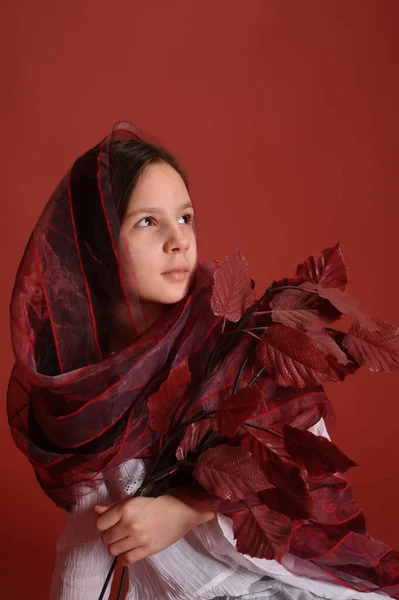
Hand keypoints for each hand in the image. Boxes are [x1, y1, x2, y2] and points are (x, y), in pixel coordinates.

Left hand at [93, 494, 214, 565]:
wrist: (181, 510)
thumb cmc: (158, 502)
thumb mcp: (135, 500)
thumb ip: (114, 507)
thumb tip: (96, 510)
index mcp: (126, 508)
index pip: (100, 523)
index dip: (105, 523)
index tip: (112, 522)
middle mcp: (130, 523)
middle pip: (105, 538)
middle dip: (111, 535)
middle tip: (121, 531)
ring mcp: (138, 538)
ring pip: (113, 550)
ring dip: (117, 546)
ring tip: (126, 540)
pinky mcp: (147, 550)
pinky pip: (125, 560)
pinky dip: (125, 557)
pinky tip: (130, 550)